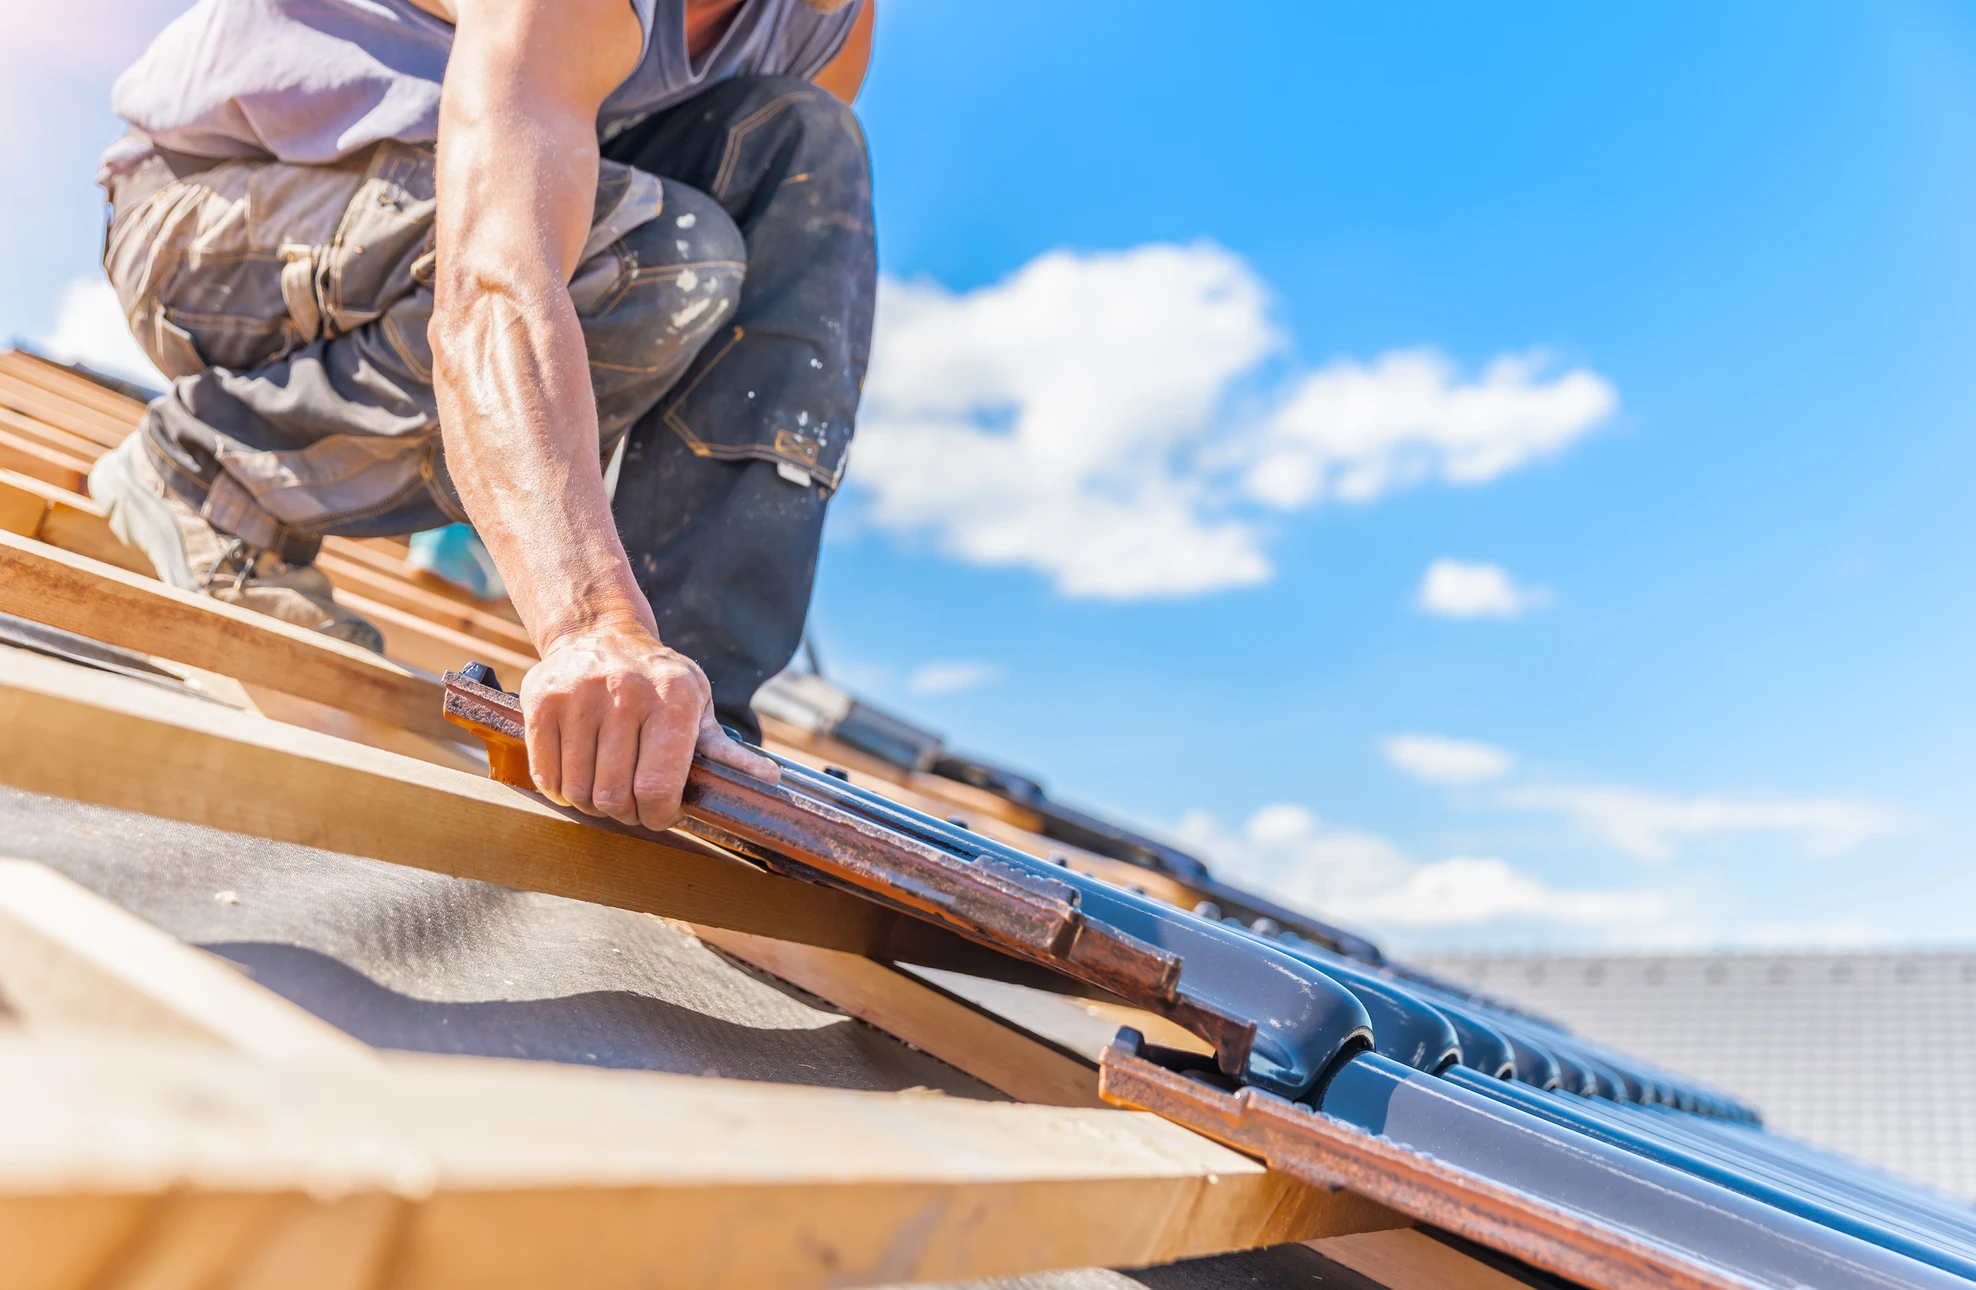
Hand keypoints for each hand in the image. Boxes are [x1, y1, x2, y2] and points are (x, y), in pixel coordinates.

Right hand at [520, 622, 778, 829]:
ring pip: (578, 791)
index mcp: (673, 698)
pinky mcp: (541, 700)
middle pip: (614, 795)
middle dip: (626, 813)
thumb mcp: (699, 705)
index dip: (658, 815)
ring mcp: (579, 694)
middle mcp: (625, 692)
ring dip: (591, 805)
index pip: (657, 787)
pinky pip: (545, 774)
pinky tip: (576, 777)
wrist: (600, 633)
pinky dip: (560, 790)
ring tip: (604, 789)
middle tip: (630, 806)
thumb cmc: (658, 681)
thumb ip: (726, 749)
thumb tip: (770, 780)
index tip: (660, 815)